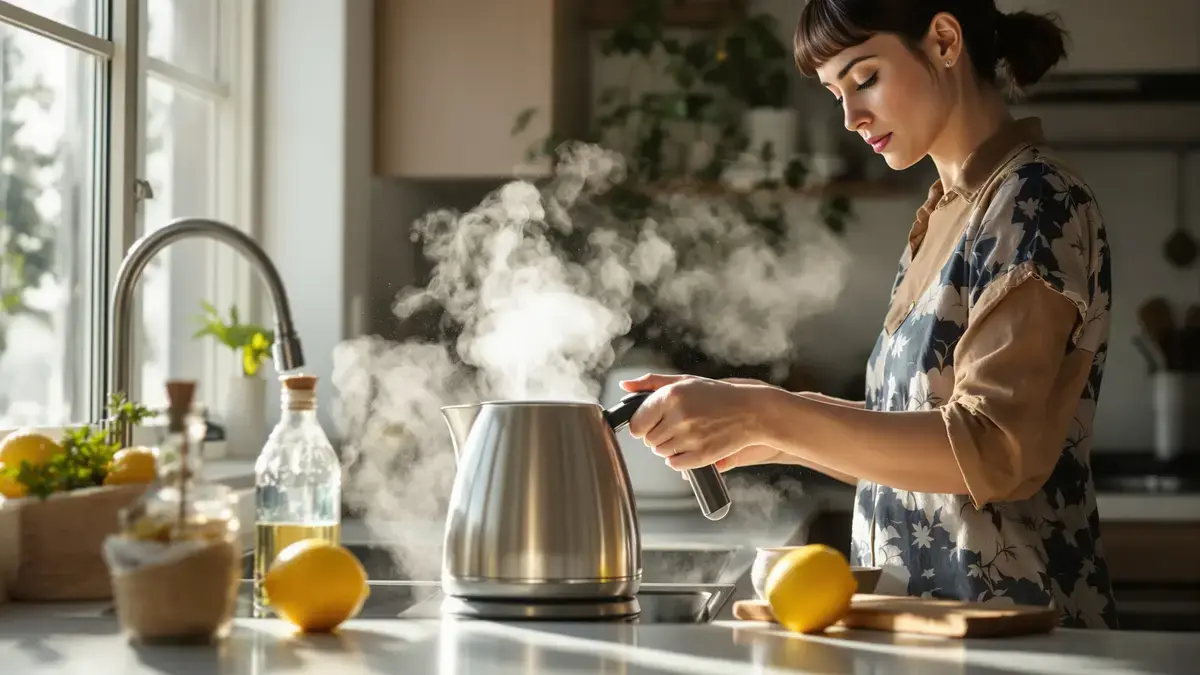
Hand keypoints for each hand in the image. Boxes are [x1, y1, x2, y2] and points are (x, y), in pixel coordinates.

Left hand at [619, 373, 772, 471]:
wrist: (751, 411)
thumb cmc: (716, 395)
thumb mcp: (684, 381)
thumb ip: (651, 383)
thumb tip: (624, 386)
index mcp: (671, 396)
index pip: (637, 424)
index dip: (642, 425)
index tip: (652, 423)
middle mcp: (679, 416)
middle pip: (648, 440)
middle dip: (658, 435)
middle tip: (677, 425)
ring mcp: (690, 437)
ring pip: (660, 453)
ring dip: (669, 447)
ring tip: (688, 433)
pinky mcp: (701, 455)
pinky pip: (675, 464)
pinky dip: (680, 459)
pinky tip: (693, 445)